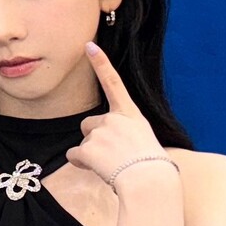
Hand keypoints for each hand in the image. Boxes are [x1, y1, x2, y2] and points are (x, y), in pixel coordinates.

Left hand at [68, 44, 172, 191]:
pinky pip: (74, 156)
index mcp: (130, 114)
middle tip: (113, 154)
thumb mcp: (143, 140)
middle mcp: (114, 118)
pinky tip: (99, 169)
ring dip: (91, 154)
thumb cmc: (152, 167)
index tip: (89, 45)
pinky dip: (81, 164)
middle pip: (88, 124)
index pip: (113, 83)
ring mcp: (100, 132)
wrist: (150, 180)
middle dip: (94, 138)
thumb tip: (107, 145)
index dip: (101, 63)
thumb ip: (124, 134)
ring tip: (111, 164)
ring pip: (83, 143)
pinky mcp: (88, 148)